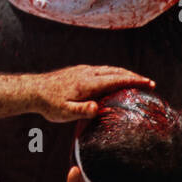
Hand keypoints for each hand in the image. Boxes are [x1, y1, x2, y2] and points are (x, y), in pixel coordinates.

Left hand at [32, 65, 154, 122]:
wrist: (32, 90)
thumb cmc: (49, 104)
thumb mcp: (64, 112)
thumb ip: (81, 111)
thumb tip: (96, 108)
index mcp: (88, 83)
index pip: (116, 80)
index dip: (134, 81)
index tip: (149, 83)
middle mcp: (87, 73)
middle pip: (116, 72)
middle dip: (134, 76)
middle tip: (149, 82)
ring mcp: (83, 71)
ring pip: (108, 69)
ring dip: (124, 73)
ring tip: (136, 80)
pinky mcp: (78, 71)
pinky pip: (101, 70)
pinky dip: (113, 73)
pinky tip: (113, 79)